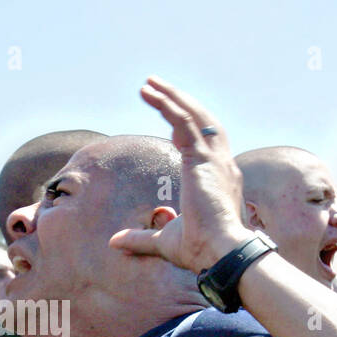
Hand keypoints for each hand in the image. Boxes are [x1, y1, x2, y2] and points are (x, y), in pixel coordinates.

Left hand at [109, 76, 252, 271]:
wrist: (222, 253)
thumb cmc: (201, 251)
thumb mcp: (164, 242)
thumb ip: (141, 239)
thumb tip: (115, 242)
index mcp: (218, 179)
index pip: (204, 143)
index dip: (186, 126)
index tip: (168, 114)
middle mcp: (221, 164)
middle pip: (203, 121)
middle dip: (180, 102)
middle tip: (157, 87)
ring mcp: (215, 159)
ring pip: (194, 115)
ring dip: (172, 97)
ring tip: (150, 84)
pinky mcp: (203, 159)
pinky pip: (185, 122)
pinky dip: (168, 105)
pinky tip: (152, 95)